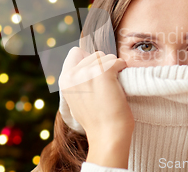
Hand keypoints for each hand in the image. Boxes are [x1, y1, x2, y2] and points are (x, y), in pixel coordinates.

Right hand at [59, 47, 132, 167]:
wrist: (107, 135)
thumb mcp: (75, 99)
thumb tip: (85, 63)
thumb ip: (76, 81)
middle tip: (107, 83)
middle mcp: (73, 74)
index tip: (96, 71)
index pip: (75, 52)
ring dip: (113, 67)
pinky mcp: (103, 73)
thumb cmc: (96, 120)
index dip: (88, 59)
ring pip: (107, 56)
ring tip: (113, 85)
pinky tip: (120, 81)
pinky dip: (122, 68)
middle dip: (103, 65)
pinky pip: (117, 61)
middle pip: (94, 54)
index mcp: (64, 80)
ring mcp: (87, 72)